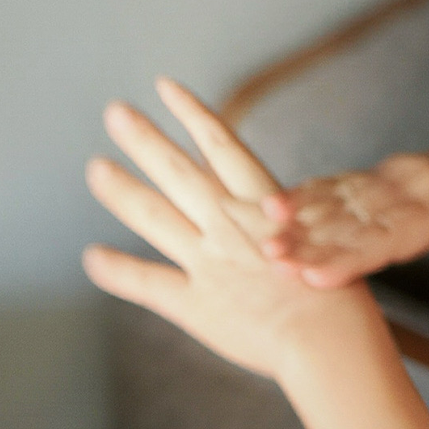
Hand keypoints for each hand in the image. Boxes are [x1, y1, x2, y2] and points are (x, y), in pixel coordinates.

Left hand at [82, 76, 377, 381]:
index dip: (193, 114)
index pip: (222, 146)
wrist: (330, 342)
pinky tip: (92, 258)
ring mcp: (207, 262)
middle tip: (115, 111)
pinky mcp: (193, 303)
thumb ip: (288, 225)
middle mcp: (228, 224)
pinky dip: (115, 270)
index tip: (166, 86)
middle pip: (178, 171)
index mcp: (263, 205)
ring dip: (121, 190)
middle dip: (145, 139)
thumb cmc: (337, 299)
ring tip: (95, 168)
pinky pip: (144, 281)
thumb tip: (280, 213)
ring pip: (152, 215)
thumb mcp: (320, 242)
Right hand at [260, 96, 428, 283]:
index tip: (318, 274)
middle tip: (271, 259)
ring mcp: (396, 176)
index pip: (396, 232)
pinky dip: (306, 196)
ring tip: (263, 240)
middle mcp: (416, 184)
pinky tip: (272, 208)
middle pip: (358, 217)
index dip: (355, 254)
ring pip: (343, 200)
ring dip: (300, 221)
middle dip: (313, 240)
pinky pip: (341, 185)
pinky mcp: (382, 176)